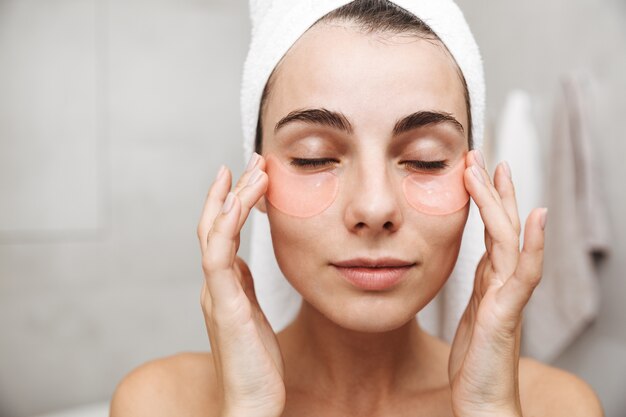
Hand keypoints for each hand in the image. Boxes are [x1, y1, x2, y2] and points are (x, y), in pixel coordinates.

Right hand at [197, 154, 284, 416]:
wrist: (251, 402)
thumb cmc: (255, 363)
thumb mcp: (252, 314)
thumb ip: (243, 287)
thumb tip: (243, 261)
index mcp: (223, 285)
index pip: (222, 233)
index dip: (232, 202)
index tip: (251, 176)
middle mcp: (214, 284)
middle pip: (214, 225)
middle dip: (231, 190)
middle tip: (253, 160)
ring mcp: (215, 293)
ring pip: (214, 233)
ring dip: (232, 198)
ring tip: (254, 171)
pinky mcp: (223, 306)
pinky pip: (218, 257)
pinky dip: (225, 226)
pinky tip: (238, 203)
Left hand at [448, 150, 546, 416]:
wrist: (482, 402)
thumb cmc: (477, 363)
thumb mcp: (471, 315)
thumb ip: (479, 288)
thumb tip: (480, 263)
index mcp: (491, 282)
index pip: (491, 232)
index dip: (485, 201)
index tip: (473, 171)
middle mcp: (503, 283)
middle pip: (502, 226)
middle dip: (493, 190)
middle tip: (481, 155)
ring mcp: (507, 296)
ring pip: (509, 239)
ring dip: (501, 203)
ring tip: (495, 169)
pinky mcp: (506, 312)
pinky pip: (522, 272)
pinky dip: (531, 244)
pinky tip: (535, 217)